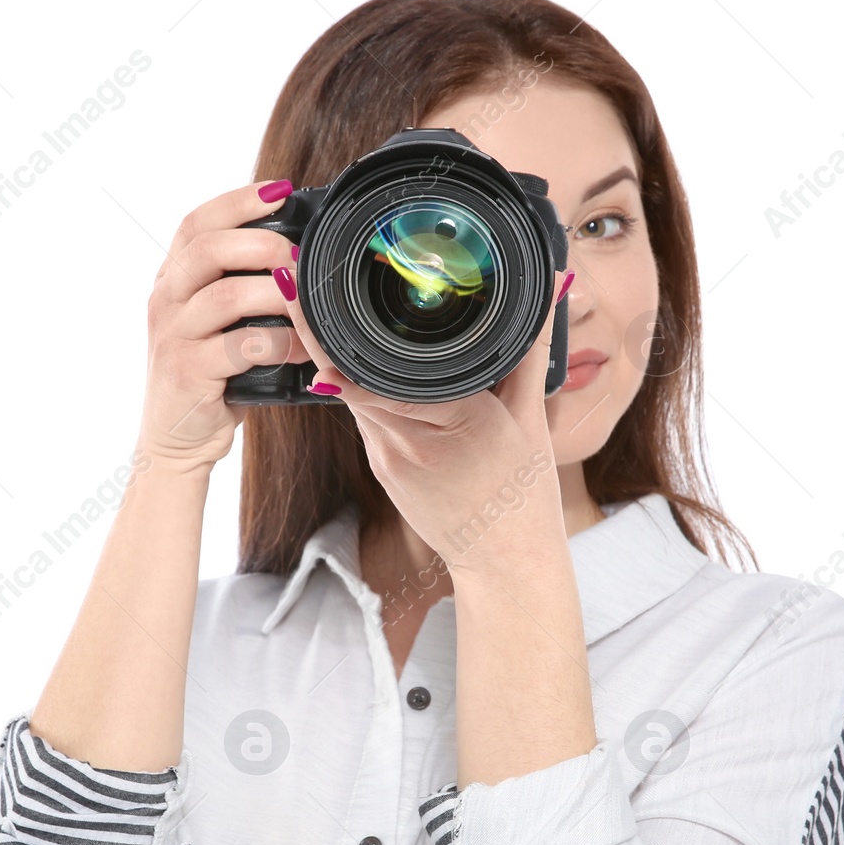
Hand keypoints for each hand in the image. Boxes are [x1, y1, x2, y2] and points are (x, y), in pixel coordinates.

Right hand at [137, 180, 312, 472]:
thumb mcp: (219, 324)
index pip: (196, 222)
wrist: (176, 440)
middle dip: (263, 244)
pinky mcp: (187, 372)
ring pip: (225, 295)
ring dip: (276, 294)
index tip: (281, 191)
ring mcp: (173, 336)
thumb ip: (243, 288)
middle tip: (300, 257)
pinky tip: (300, 349)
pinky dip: (276, 343)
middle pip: (208, 248)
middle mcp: (166, 300)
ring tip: (306, 303)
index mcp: (173, 280)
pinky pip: (238, 347)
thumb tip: (300, 257)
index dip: (238, 202)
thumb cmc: (211, 377)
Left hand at [273, 264, 575, 573]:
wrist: (505, 562)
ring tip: (320, 309)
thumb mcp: (532, 416)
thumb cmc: (525, 494)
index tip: (310, 297)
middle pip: (351, 376)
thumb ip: (530, 347)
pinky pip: (366, 418)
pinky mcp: (382, 471)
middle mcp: (408, 440)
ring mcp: (388, 459)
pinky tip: (363, 367)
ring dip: (340, 359)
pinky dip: (364, 391)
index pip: (379, 372)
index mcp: (452, 419)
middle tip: (296, 281)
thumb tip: (547, 290)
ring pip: (352, 396)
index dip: (336, 336)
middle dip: (322, 331)